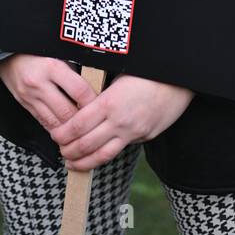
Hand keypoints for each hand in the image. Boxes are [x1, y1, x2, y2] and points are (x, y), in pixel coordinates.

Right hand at [0, 54, 98, 132]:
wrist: (5, 50)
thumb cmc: (37, 48)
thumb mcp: (57, 52)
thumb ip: (73, 69)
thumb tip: (95, 84)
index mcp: (52, 67)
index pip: (79, 91)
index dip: (93, 102)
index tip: (103, 105)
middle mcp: (39, 84)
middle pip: (67, 112)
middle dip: (82, 121)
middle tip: (95, 123)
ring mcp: (29, 96)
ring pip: (54, 122)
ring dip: (69, 128)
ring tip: (83, 131)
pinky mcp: (23, 104)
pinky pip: (43, 122)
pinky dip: (56, 128)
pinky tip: (66, 129)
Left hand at [50, 74, 194, 170]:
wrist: (180, 80)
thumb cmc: (147, 71)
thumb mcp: (119, 74)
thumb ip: (101, 92)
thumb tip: (81, 102)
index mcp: (110, 102)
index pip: (77, 125)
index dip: (62, 134)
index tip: (55, 135)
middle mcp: (120, 121)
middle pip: (86, 145)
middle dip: (68, 151)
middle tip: (60, 151)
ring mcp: (133, 132)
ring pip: (103, 155)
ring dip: (83, 163)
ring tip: (73, 164)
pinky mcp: (144, 136)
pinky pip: (120, 149)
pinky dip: (104, 156)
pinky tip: (96, 156)